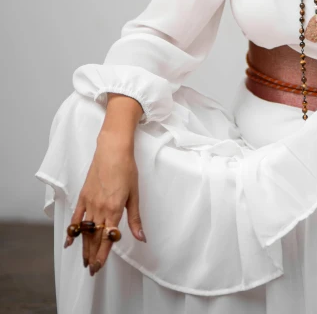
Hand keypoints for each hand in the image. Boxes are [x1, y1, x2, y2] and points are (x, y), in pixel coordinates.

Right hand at [65, 134, 145, 275]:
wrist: (112, 150)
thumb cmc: (127, 169)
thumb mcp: (135, 194)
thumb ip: (135, 219)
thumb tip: (141, 238)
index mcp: (114, 209)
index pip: (107, 239)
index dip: (103, 254)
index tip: (99, 267)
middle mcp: (100, 209)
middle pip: (95, 238)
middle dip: (93, 255)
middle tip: (92, 270)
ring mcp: (90, 203)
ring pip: (86, 231)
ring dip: (84, 247)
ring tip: (84, 261)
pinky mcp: (83, 196)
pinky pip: (76, 217)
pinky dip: (73, 230)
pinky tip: (69, 242)